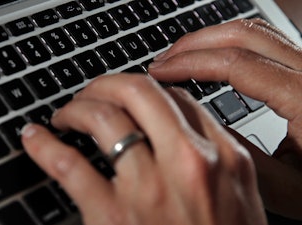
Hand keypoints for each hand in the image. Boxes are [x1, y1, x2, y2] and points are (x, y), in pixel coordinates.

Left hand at [22, 74, 266, 224]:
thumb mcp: (241, 201)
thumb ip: (217, 160)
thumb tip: (184, 130)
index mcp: (224, 158)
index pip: (177, 98)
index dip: (146, 88)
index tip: (129, 95)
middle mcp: (187, 163)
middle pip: (138, 92)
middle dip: (105, 84)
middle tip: (91, 93)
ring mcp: (148, 188)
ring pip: (102, 117)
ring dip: (76, 107)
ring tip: (65, 115)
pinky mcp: (112, 217)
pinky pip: (69, 166)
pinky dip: (45, 146)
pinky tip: (34, 138)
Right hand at [148, 18, 301, 219]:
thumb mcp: (287, 187)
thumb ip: (238, 155)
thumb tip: (195, 123)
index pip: (237, 64)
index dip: (190, 62)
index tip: (160, 70)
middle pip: (244, 34)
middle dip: (194, 43)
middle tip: (163, 60)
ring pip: (255, 32)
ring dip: (211, 40)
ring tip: (181, 57)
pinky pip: (265, 42)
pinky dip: (230, 45)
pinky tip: (212, 59)